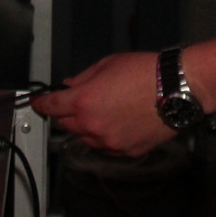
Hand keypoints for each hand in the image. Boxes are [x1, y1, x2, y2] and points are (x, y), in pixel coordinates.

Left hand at [30, 51, 175, 156]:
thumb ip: (83, 78)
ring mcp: (109, 143)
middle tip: (80, 102)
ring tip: (106, 111)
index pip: (51, 107)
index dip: (41, 104)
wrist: (178, 89)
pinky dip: (106, 137)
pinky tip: (120, 122)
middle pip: (66, 125)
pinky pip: (107, 147)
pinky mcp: (126, 152)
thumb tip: (70, 86)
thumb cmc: (146, 72)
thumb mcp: (108, 64)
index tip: (38, 103)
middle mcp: (92, 126)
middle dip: (67, 114)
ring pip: (86, 139)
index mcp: (83, 102)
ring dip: (87, 127)